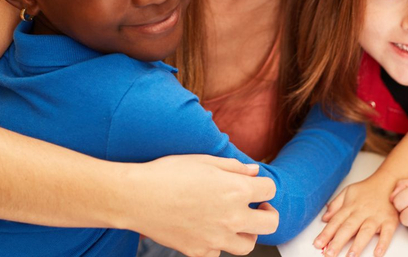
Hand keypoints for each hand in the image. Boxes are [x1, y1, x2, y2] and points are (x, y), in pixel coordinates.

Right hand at [131, 155, 277, 256]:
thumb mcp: (204, 160)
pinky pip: (217, 254)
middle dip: (268, 213)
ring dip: (247, 233)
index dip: (264, 186)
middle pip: (270, 223)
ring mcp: (216, 238)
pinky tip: (208, 231)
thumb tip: (254, 172)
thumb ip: (234, 168)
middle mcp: (231, 217)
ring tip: (235, 222)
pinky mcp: (198, 251)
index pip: (270, 190)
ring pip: (248, 245)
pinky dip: (216, 245)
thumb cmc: (168, 173)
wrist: (137, 197)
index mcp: (236, 191)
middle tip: (257, 207)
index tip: (256, 186)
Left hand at [315, 175, 398, 256]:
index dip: (326, 233)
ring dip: (358, 244)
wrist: (389, 181)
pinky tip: (377, 253)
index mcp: (350, 206)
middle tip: (329, 253)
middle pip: (348, 228)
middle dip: (338, 241)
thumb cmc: (367, 189)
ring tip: (350, 256)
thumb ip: (336, 205)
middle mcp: (362, 212)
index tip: (318, 244)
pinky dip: (383, 243)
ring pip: (365, 231)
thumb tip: (324, 218)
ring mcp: (376, 217)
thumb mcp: (348, 192)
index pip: (336, 221)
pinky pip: (387, 233)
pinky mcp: (390, 220)